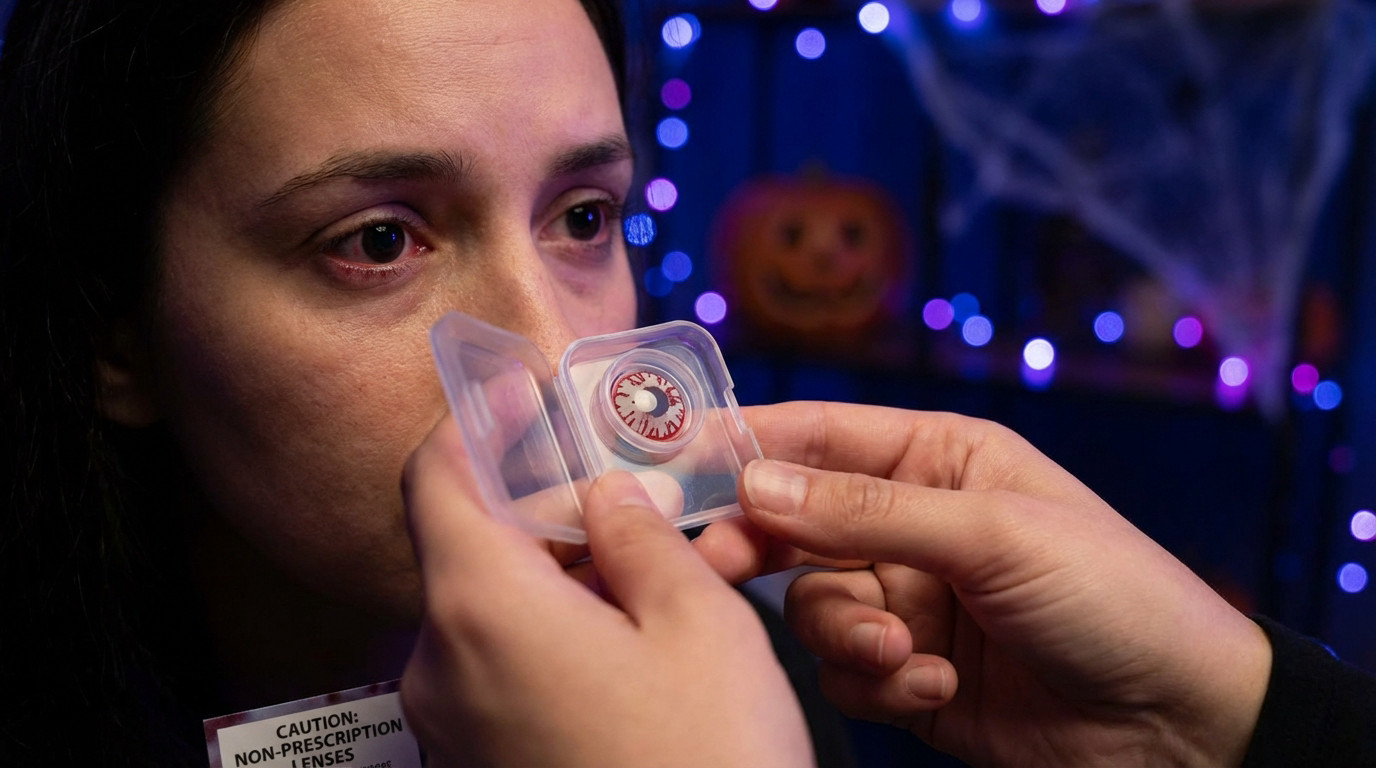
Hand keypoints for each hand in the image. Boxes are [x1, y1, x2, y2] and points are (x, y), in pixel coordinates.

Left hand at [399, 417, 812, 767]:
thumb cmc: (705, 764)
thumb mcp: (697, 621)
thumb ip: (639, 535)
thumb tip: (606, 494)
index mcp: (480, 608)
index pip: (435, 478)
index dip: (474, 421)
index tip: (517, 390)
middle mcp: (442, 665)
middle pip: (470, 542)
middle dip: (549, 503)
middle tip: (635, 493)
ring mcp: (453, 724)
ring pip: (492, 607)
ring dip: (561, 570)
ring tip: (657, 570)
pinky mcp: (480, 762)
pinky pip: (500, 665)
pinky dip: (553, 630)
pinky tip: (632, 638)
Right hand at [702, 401, 1271, 767]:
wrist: (1180, 723)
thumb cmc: (1112, 595)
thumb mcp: (993, 534)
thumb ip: (867, 509)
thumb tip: (757, 479)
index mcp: (938, 459)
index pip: (819, 435)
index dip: (746, 442)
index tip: (674, 461)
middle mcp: (911, 524)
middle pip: (794, 523)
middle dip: (765, 548)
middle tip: (724, 568)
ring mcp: (908, 600)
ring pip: (813, 605)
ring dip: (848, 633)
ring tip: (903, 651)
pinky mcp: (908, 671)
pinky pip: (846, 671)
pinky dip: (878, 682)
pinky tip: (938, 688)